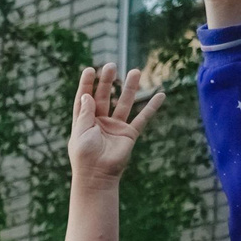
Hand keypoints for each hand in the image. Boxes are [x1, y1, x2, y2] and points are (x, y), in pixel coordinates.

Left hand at [67, 64, 165, 183]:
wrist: (98, 175)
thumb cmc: (84, 155)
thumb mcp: (80, 132)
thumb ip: (85, 113)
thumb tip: (87, 95)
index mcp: (84, 122)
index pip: (85, 99)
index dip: (87, 84)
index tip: (90, 69)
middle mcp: (99, 122)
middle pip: (105, 97)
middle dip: (108, 81)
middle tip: (112, 65)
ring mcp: (115, 127)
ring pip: (124, 103)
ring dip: (129, 88)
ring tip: (135, 71)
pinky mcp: (129, 134)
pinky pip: (142, 118)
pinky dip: (151, 107)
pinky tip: (160, 94)